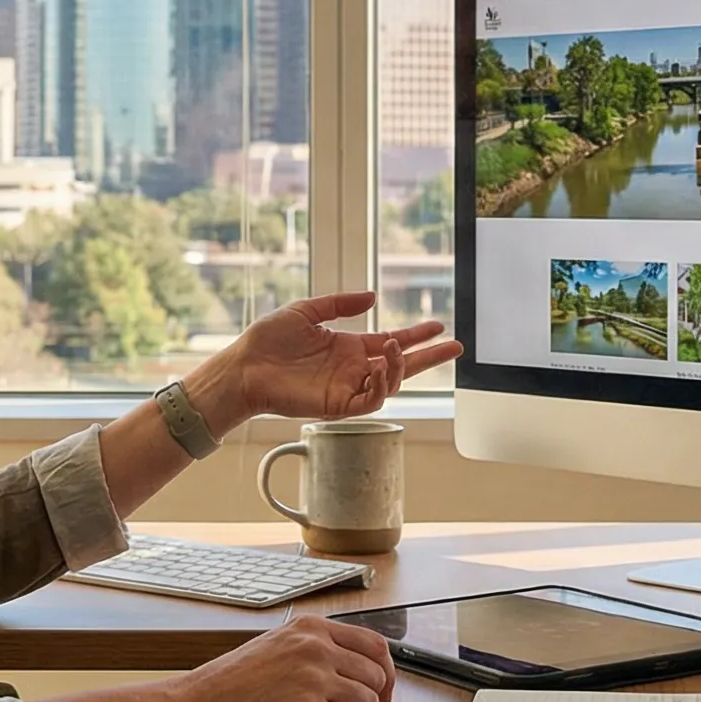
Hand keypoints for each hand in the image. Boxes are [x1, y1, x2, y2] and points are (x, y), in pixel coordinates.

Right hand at [171, 616, 397, 701]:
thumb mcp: (276, 646)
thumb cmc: (230, 684)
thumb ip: (316, 649)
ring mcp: (314, 678)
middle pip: (376, 676)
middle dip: (368, 699)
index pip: (375, 644)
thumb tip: (358, 668)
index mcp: (310, 627)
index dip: (385, 671)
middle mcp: (316, 647)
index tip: (384, 689)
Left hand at [189, 291, 462, 430]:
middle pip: (401, 365)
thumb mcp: (307, 310)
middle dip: (430, 357)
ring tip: (397, 346)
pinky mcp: (337, 405)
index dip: (416, 335)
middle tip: (456, 346)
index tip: (438, 326)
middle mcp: (353, 369)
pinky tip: (380, 368)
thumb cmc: (268, 340)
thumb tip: (373, 297)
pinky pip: (371, 401)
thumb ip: (340, 304)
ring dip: (400, 366)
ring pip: (390, 384)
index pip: (391, 342)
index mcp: (348, 348)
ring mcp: (347, 388)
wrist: (244, 366)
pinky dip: (381, 386)